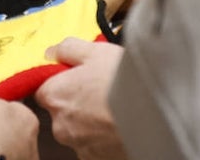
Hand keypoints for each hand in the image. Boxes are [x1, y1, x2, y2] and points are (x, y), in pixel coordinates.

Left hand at [34, 38, 126, 159]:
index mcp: (55, 95)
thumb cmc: (124, 82)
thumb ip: (68, 49)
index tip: (79, 77)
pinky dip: (105, 137)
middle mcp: (61, 124)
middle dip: (79, 102)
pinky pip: (95, 146)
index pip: (45, 89)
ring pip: (80, 130)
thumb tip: (53, 52)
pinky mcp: (95, 159)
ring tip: (117, 107)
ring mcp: (78, 145)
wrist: (154, 116)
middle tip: (102, 89)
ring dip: (93, 121)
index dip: (62, 82)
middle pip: (62, 111)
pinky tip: (121, 124)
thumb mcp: (95, 51)